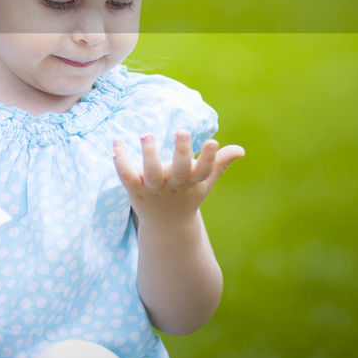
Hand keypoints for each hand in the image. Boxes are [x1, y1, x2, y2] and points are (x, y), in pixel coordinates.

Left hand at [113, 133, 243, 223]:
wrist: (166, 226)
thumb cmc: (187, 196)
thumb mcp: (204, 182)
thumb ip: (219, 163)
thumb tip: (241, 150)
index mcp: (192, 183)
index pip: (204, 171)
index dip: (210, 158)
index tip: (213, 141)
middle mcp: (174, 186)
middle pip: (180, 171)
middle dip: (182, 152)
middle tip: (182, 131)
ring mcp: (153, 189)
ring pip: (151, 173)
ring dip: (149, 154)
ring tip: (146, 134)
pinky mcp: (134, 190)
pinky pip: (126, 174)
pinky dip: (120, 159)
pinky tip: (116, 141)